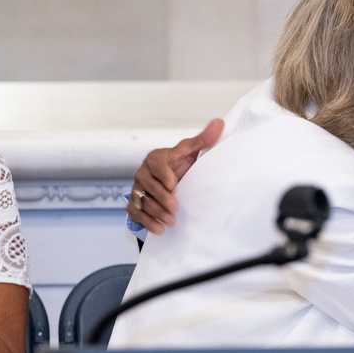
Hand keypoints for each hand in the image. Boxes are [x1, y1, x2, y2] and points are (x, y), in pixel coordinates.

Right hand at [128, 118, 223, 234]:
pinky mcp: (134, 203)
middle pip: (149, 187)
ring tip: (170, 222)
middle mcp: (143, 173)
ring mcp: (137, 189)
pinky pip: (135, 213)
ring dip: (155, 213)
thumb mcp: (190, 152)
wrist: (168, 181)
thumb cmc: (180, 165)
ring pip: (142, 202)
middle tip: (175, 210)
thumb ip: (203, 140)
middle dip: (162, 199)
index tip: (174, 185)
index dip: (164, 176)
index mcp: (156, 159)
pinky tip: (159, 229)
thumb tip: (219, 122)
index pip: (157, 165)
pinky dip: (146, 222)